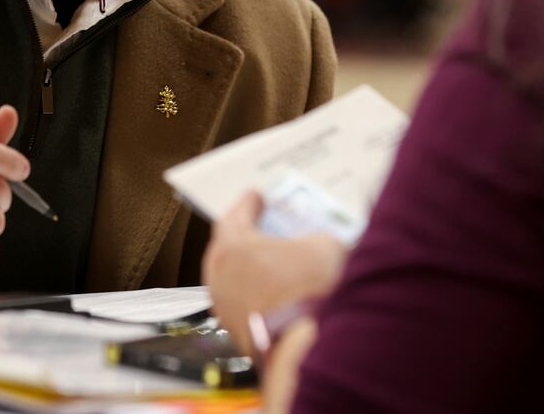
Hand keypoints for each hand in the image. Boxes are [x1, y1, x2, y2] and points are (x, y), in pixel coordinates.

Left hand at [201, 191, 347, 350]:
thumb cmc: (310, 291)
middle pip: (228, 249)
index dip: (249, 204)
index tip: (255, 195)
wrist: (306, 348)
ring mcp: (224, 309)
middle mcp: (219, 276)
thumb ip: (314, 238)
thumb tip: (315, 244)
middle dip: (247, 238)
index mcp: (232, 245)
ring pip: (234, 280)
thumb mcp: (324, 246)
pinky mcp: (237, 335)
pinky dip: (257, 296)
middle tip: (262, 228)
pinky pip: (244, 305)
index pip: (236, 215)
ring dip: (251, 271)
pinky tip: (279, 295)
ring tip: (275, 265)